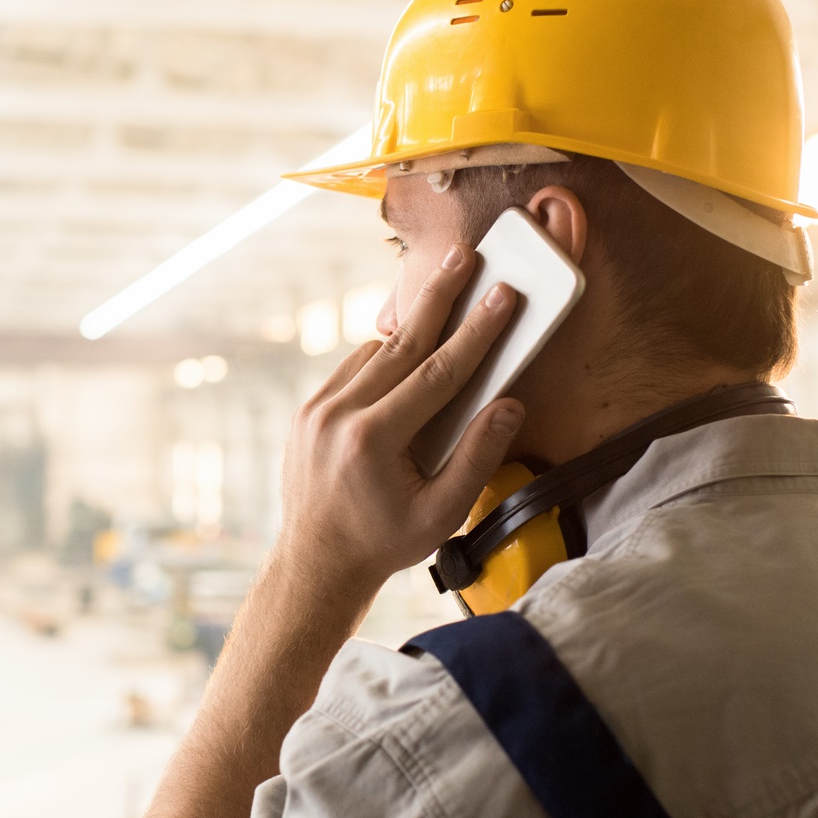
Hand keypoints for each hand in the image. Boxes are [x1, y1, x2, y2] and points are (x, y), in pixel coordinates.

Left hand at [275, 243, 524, 597]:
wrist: (316, 563)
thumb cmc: (384, 542)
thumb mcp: (442, 514)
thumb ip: (478, 457)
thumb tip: (510, 405)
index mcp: (373, 440)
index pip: (437, 372)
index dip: (477, 331)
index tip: (504, 295)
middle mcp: (338, 415)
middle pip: (402, 342)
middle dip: (440, 295)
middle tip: (466, 254)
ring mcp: (316, 409)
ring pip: (376, 352)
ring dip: (413, 328)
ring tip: (448, 293)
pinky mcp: (307, 410)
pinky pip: (354, 369)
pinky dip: (385, 358)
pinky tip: (410, 353)